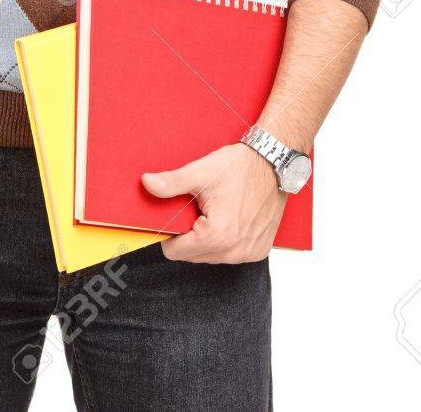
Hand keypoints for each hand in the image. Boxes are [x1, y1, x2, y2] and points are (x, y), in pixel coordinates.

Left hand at [141, 143, 286, 263]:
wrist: (274, 164)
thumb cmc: (239, 166)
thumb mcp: (201, 172)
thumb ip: (171, 182)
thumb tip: (146, 183)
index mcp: (216, 235)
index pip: (175, 252)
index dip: (169, 233)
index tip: (175, 215)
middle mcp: (233, 251)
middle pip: (192, 255)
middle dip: (188, 235)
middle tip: (195, 208)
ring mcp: (248, 254)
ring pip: (210, 256)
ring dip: (206, 239)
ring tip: (212, 211)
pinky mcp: (259, 251)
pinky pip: (230, 254)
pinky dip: (224, 241)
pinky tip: (228, 218)